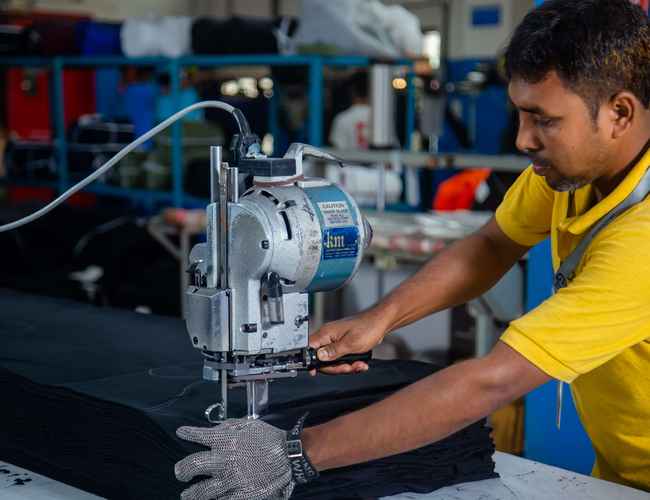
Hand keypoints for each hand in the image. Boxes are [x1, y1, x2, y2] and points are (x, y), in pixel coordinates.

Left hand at [175, 419, 295, 499]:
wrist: (289, 456)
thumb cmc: (270, 438)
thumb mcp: (249, 424)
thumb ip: (229, 426)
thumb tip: (214, 429)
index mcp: (225, 440)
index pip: (198, 436)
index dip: (187, 433)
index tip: (181, 433)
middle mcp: (223, 460)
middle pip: (191, 466)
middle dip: (182, 470)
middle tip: (180, 473)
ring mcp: (230, 480)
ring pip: (201, 491)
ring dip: (191, 493)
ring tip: (186, 495)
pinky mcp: (240, 495)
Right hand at [309, 309, 390, 374]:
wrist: (380, 323)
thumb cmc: (368, 328)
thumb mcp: (350, 344)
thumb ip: (333, 352)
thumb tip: (319, 357)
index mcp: (326, 333)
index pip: (310, 348)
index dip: (312, 361)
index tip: (316, 371)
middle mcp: (329, 336)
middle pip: (322, 359)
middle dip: (337, 367)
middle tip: (348, 367)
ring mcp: (336, 341)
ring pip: (333, 361)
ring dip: (346, 366)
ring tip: (358, 365)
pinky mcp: (343, 344)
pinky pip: (342, 358)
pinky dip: (351, 363)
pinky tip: (359, 363)